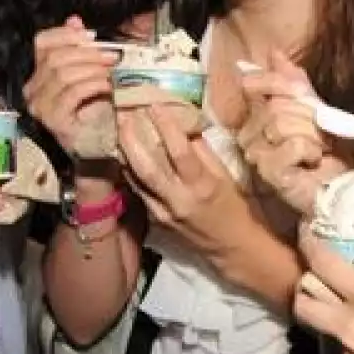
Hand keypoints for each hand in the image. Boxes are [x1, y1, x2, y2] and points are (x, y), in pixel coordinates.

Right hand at [22, 16, 119, 157]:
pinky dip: (93, 85)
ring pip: (63, 74)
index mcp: (38, 75)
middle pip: (55, 57)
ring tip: (111, 71)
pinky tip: (107, 86)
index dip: (66, 34)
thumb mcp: (86, 74)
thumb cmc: (92, 113)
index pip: (42, 42)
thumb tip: (75, 21)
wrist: (96, 149)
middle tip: (111, 56)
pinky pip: (73, 93)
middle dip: (86, 53)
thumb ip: (79, 49)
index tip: (92, 37)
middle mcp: (32, 91)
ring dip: (92, 69)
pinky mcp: (54, 120)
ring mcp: (41, 107)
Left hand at [118, 104, 255, 261]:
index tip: (155, 104)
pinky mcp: (156, 220)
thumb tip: (184, 123)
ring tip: (119, 127)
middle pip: (147, 167)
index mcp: (203, 186)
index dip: (166, 126)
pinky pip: (138, 190)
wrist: (232, 249)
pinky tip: (124, 153)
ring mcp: (164, 212)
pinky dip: (130, 170)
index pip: (180, 152)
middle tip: (124, 114)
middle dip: (132, 139)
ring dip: (125, 152)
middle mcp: (179, 200)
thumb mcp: (226, 177)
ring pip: (137, 179)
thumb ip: (203, 151)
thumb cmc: (235, 208)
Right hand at [238, 50, 349, 214]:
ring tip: (318, 150)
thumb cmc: (329, 149)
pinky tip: (312, 162)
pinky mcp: (269, 173)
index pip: (252, 83)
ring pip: (281, 124)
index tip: (303, 92)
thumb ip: (294, 81)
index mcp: (257, 116)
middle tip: (321, 134)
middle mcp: (250, 135)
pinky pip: (292, 145)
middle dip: (307, 116)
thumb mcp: (315, 107)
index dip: (277, 82)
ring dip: (311, 135)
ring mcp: (256, 155)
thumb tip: (274, 52)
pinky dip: (311, 151)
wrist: (341, 187)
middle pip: (274, 104)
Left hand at [293, 228, 353, 353]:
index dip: (309, 240)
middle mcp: (348, 326)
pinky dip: (341, 326)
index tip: (309, 227)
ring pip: (314, 321)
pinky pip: (335, 341)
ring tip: (340, 292)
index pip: (320, 262)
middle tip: (323, 263)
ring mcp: (347, 353)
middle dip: (308, 276)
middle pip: (302, 296)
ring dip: (319, 303)